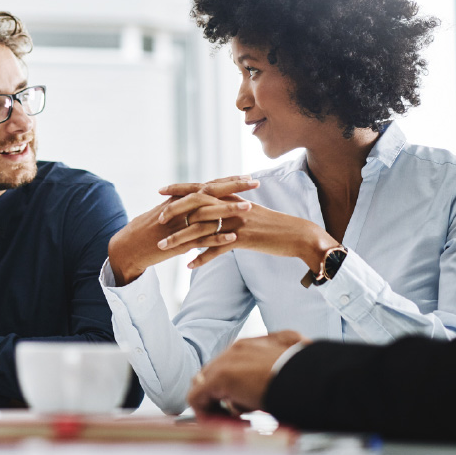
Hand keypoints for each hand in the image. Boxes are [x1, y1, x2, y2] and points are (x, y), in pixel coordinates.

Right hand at [107, 177, 258, 284]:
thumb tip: (195, 200)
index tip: (246, 176)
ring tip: (249, 208)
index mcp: (178, 200)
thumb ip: (179, 206)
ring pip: (207, 215)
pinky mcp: (177, 243)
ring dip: (229, 210)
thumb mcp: (162, 213)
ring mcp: (178, 225)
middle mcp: (179, 208)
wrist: (127, 248)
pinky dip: (217, 238)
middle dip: (234, 187)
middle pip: (210, 193)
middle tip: (255, 182)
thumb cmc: (144, 232)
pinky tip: (233, 238)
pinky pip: (200, 240)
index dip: (227, 181)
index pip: (207, 186)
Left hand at [157, 196, 337, 269]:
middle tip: (158, 220)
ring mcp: (237, 222)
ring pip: (202, 229)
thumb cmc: (272, 225)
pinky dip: (202, 258)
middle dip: (175, 212)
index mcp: (232, 197)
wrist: (297, 234)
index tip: (161, 191)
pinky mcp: (243, 239)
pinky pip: (217, 249)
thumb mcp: (250, 211)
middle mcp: (232, 206)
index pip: (201, 189)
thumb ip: (230, 207)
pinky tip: (189, 265)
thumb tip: (212, 208)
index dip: (180, 189)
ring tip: (163, 248)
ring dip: (180, 240)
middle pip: (197, 206)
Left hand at [187, 331, 306, 419]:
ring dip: (217, 403)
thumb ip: (286, 358)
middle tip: (245, 413)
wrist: (311, 378)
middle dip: (227, 395)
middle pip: (216, 373)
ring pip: (205, 384)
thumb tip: (297, 353)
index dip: (237, 385)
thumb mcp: (299, 358)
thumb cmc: (311, 374)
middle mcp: (238, 349)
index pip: (234, 363)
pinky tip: (223, 421)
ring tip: (239, 418)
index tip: (251, 402)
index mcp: (257, 344)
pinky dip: (205, 412)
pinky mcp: (219, 379)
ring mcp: (227, 362)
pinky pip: (197, 397)